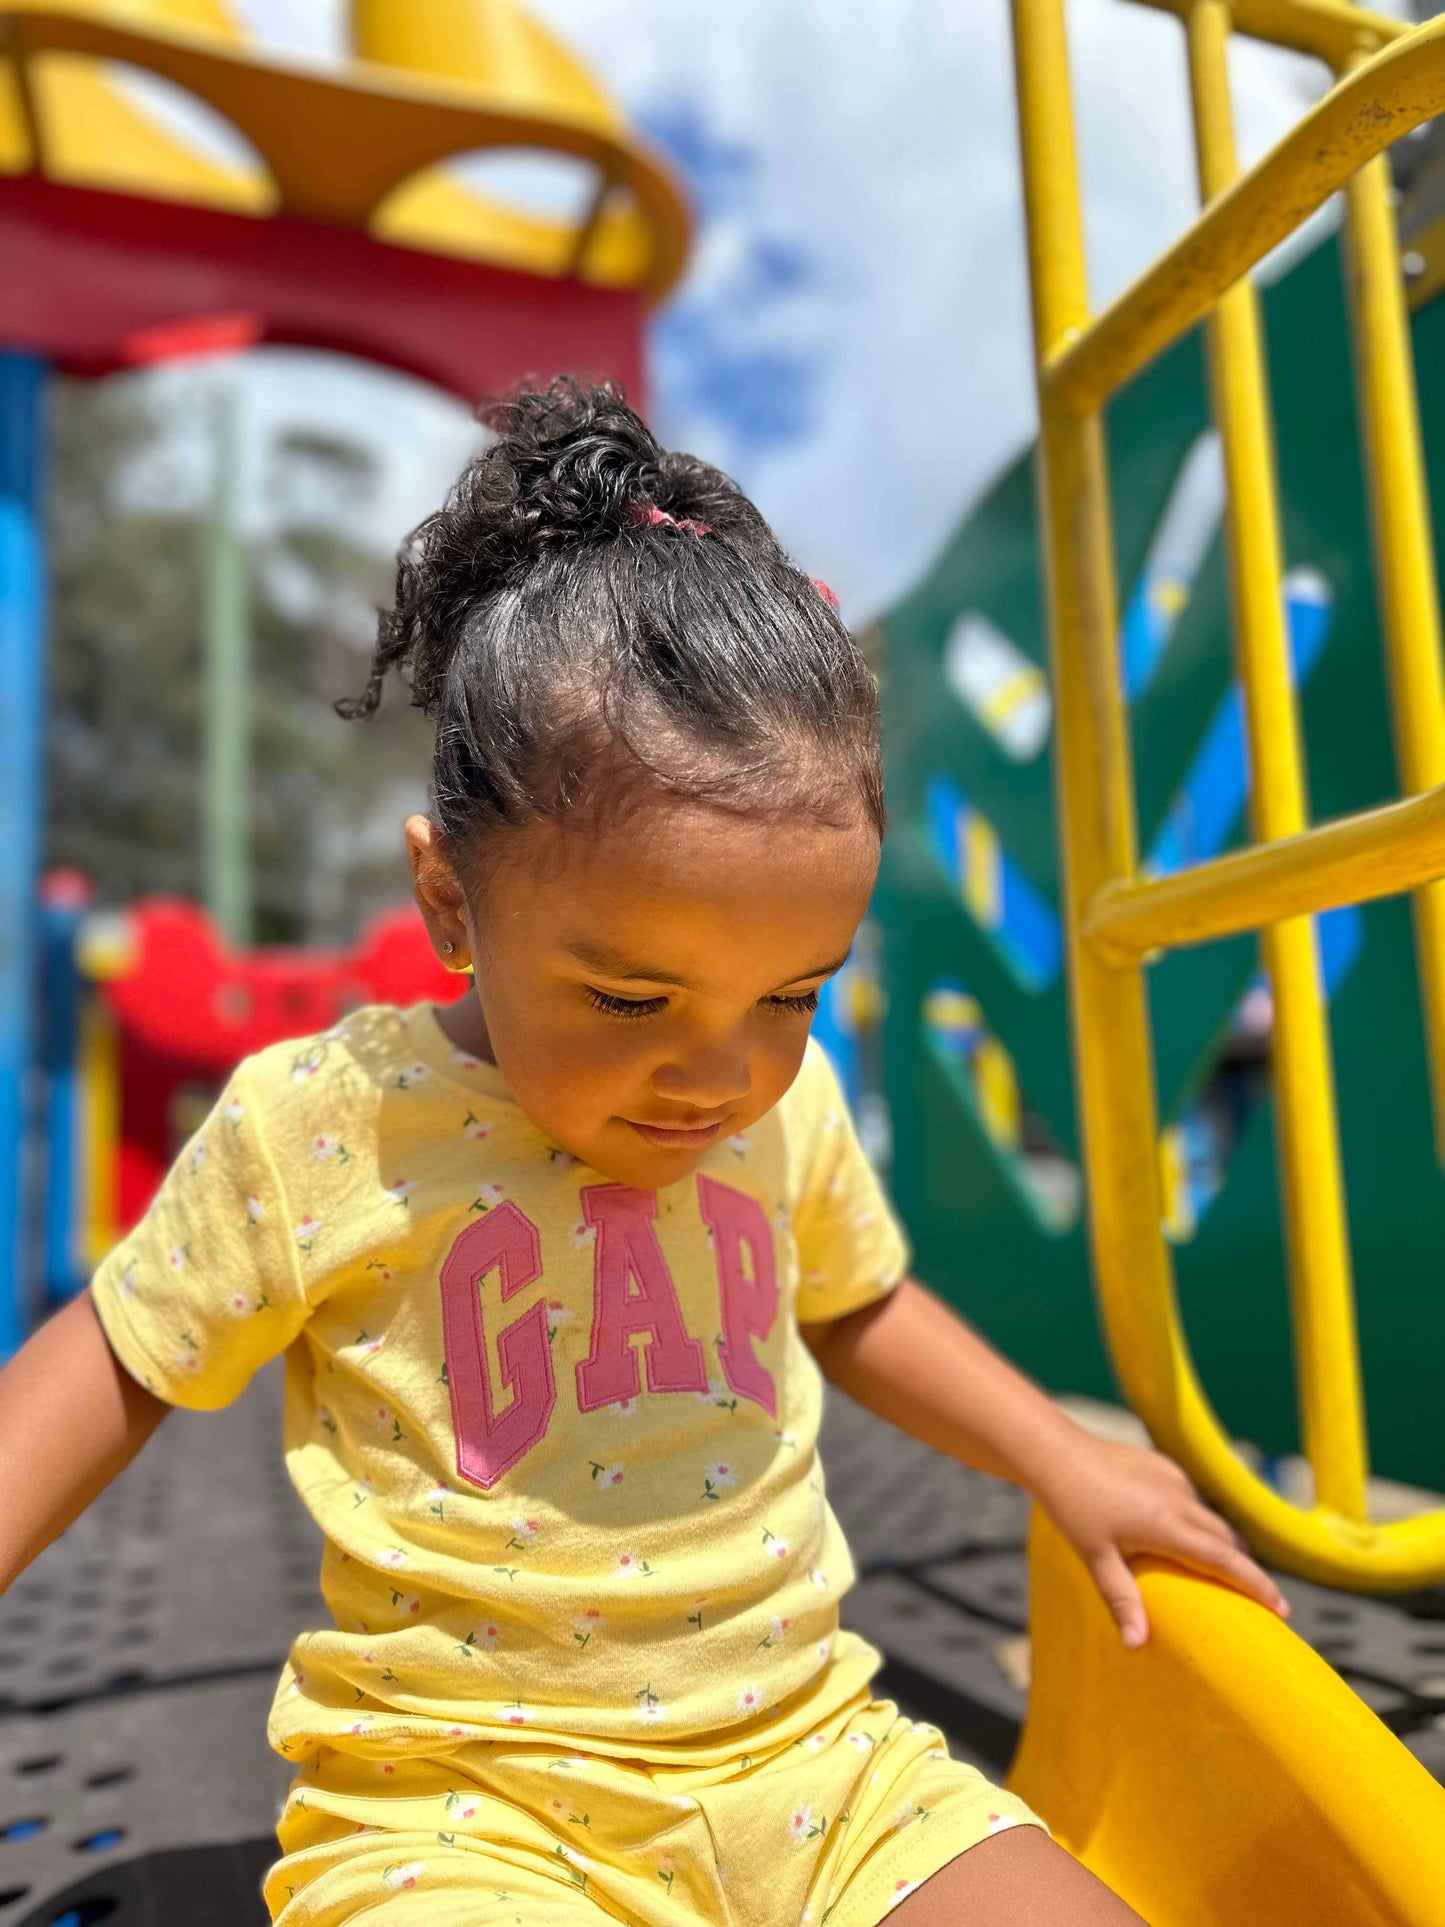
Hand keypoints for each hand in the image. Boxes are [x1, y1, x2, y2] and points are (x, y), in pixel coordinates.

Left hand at [1034, 1432, 1289, 1647]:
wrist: (1056, 1453)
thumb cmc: (1073, 1507)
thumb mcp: (1096, 1559)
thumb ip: (1121, 1600)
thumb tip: (1136, 1644)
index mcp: (1167, 1525)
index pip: (1226, 1560)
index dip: (1257, 1585)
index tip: (1282, 1609)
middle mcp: (1179, 1498)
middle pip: (1226, 1539)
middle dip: (1244, 1568)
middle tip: (1258, 1599)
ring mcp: (1172, 1478)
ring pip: (1210, 1517)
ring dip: (1220, 1543)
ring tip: (1223, 1572)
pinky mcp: (1163, 1464)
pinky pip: (1190, 1497)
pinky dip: (1196, 1520)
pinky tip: (1182, 1534)